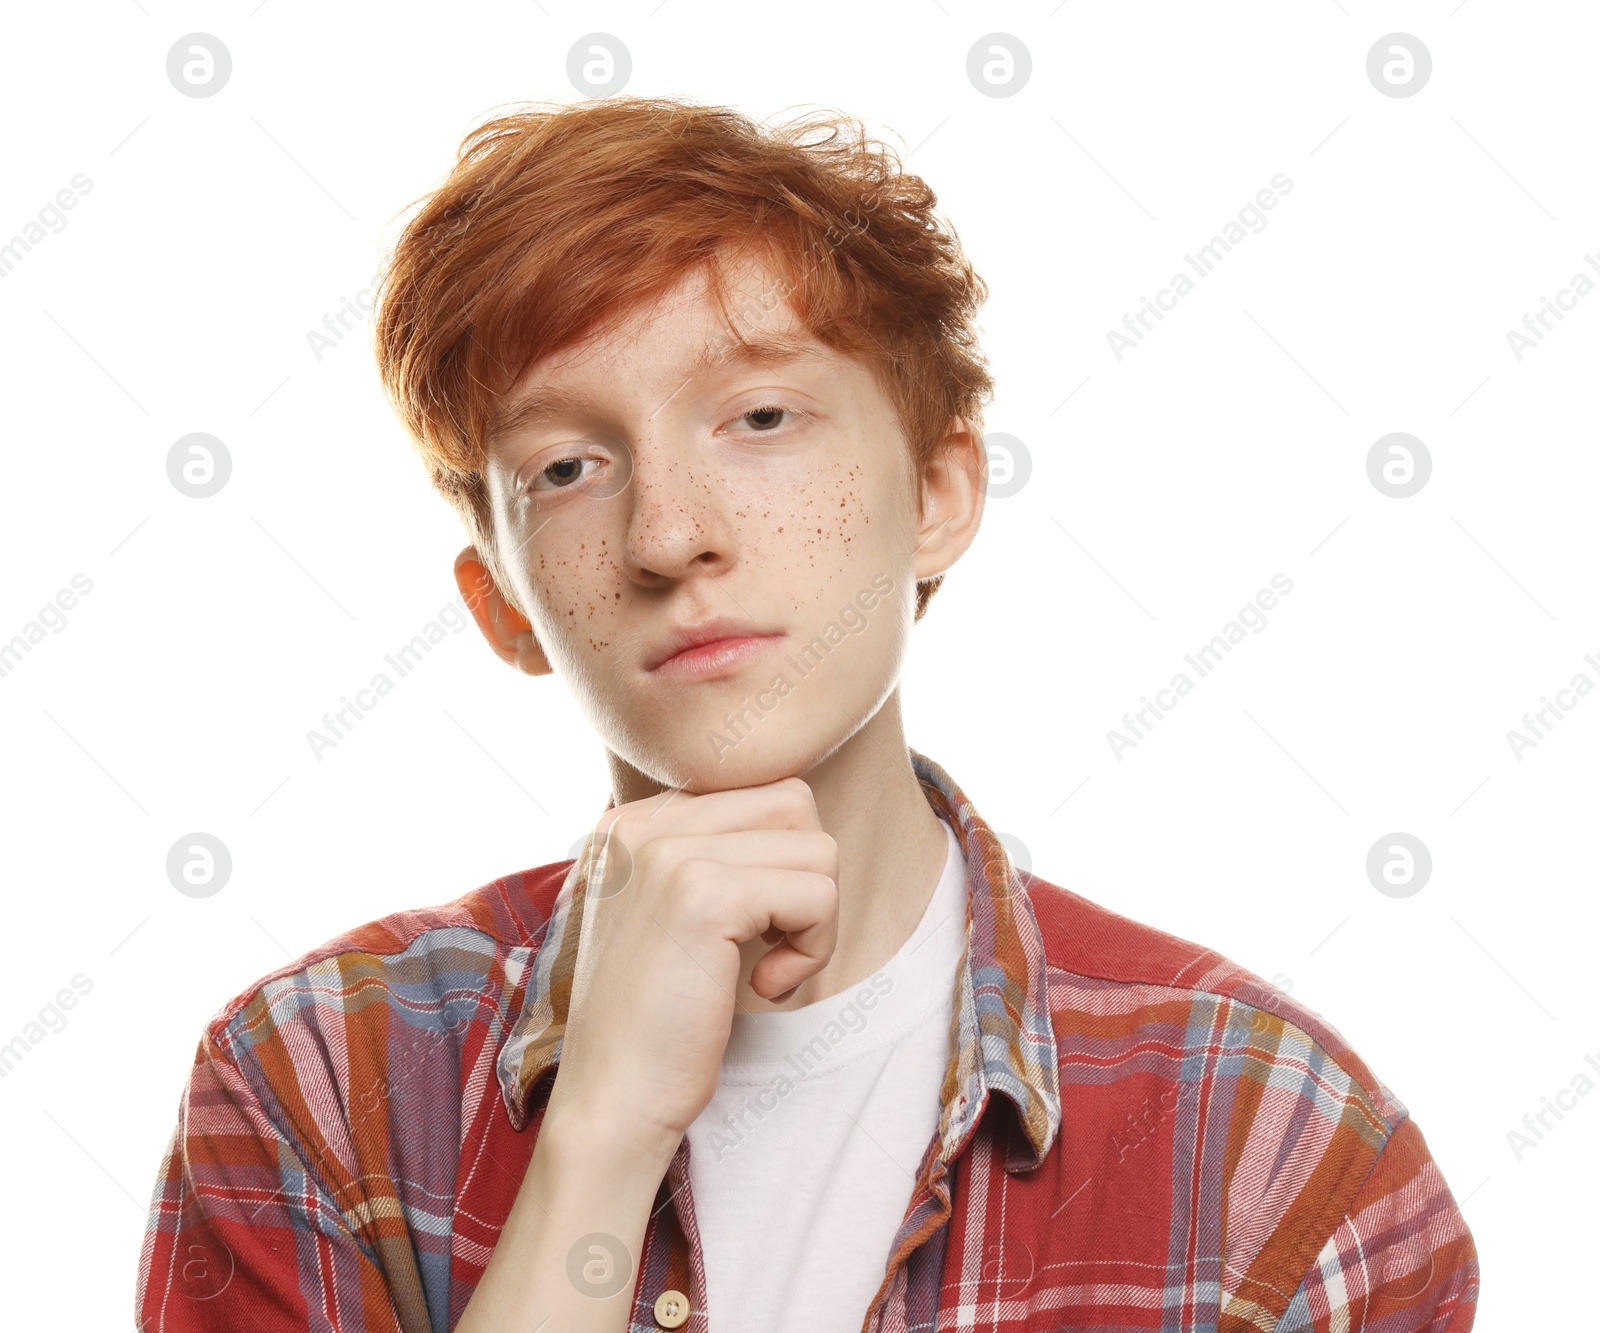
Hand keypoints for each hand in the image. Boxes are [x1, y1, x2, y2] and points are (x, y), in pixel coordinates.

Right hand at [542, 776, 839, 1160]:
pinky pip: (818, 895)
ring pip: (817, 849)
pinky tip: (765, 989)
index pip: (760, 794)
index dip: (780, 867)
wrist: (611, 1105)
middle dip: (807, 880)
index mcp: (630, 823)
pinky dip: (813, 950)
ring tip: (766, 970)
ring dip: (815, 920)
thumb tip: (806, 818)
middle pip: (793, 805)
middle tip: (771, 945)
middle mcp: (642, 825)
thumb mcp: (672, 916)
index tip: (747, 932)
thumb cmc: (656, 1024)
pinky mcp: (703, 896)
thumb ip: (715, 857)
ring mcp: (668, 854)